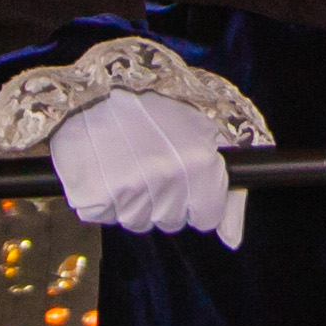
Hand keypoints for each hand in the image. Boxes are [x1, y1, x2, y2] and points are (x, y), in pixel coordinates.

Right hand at [51, 87, 246, 245]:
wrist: (94, 87)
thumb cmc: (152, 106)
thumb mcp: (203, 133)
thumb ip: (226, 190)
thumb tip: (232, 239)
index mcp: (199, 163)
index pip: (206, 217)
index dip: (195, 201)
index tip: (182, 180)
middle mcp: (166, 177)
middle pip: (170, 221)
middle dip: (162, 200)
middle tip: (147, 162)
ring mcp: (128, 187)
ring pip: (137, 221)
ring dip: (130, 199)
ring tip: (123, 161)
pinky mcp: (93, 193)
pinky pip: (103, 215)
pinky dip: (101, 198)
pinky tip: (102, 167)